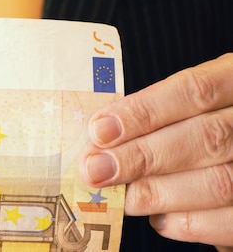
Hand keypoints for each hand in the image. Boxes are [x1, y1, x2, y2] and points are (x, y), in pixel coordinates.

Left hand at [80, 53, 232, 247]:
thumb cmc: (206, 121)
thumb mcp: (194, 100)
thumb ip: (158, 113)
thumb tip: (100, 138)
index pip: (193, 90)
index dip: (143, 111)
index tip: (99, 130)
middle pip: (204, 137)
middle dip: (141, 157)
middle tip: (95, 170)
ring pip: (219, 182)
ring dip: (157, 193)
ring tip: (121, 198)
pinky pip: (231, 221)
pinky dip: (189, 223)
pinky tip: (159, 218)